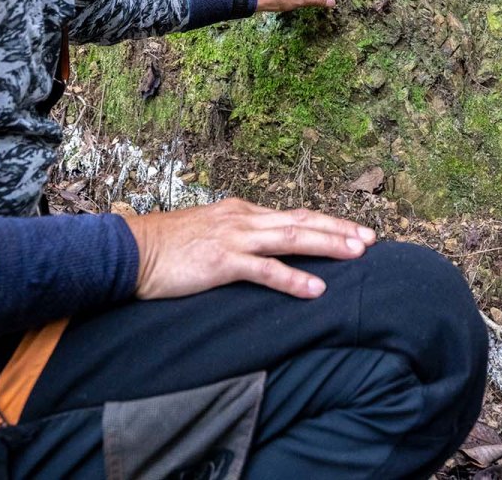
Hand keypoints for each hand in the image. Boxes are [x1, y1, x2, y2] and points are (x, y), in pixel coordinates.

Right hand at [126, 198, 375, 299]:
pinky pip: (265, 271)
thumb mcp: (209, 232)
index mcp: (242, 211)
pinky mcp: (222, 262)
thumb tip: (260, 246)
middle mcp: (244, 218)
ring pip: (291, 238)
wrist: (130, 250)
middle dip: (339, 229)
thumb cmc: (166, 246)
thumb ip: (236, 236)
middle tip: (372, 238)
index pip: (293, 214)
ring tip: (357, 253)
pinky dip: (293, 279)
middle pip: (301, 220)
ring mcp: (234, 238)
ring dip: (327, 245)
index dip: (326, 222)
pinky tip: (316, 290)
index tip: (354, 230)